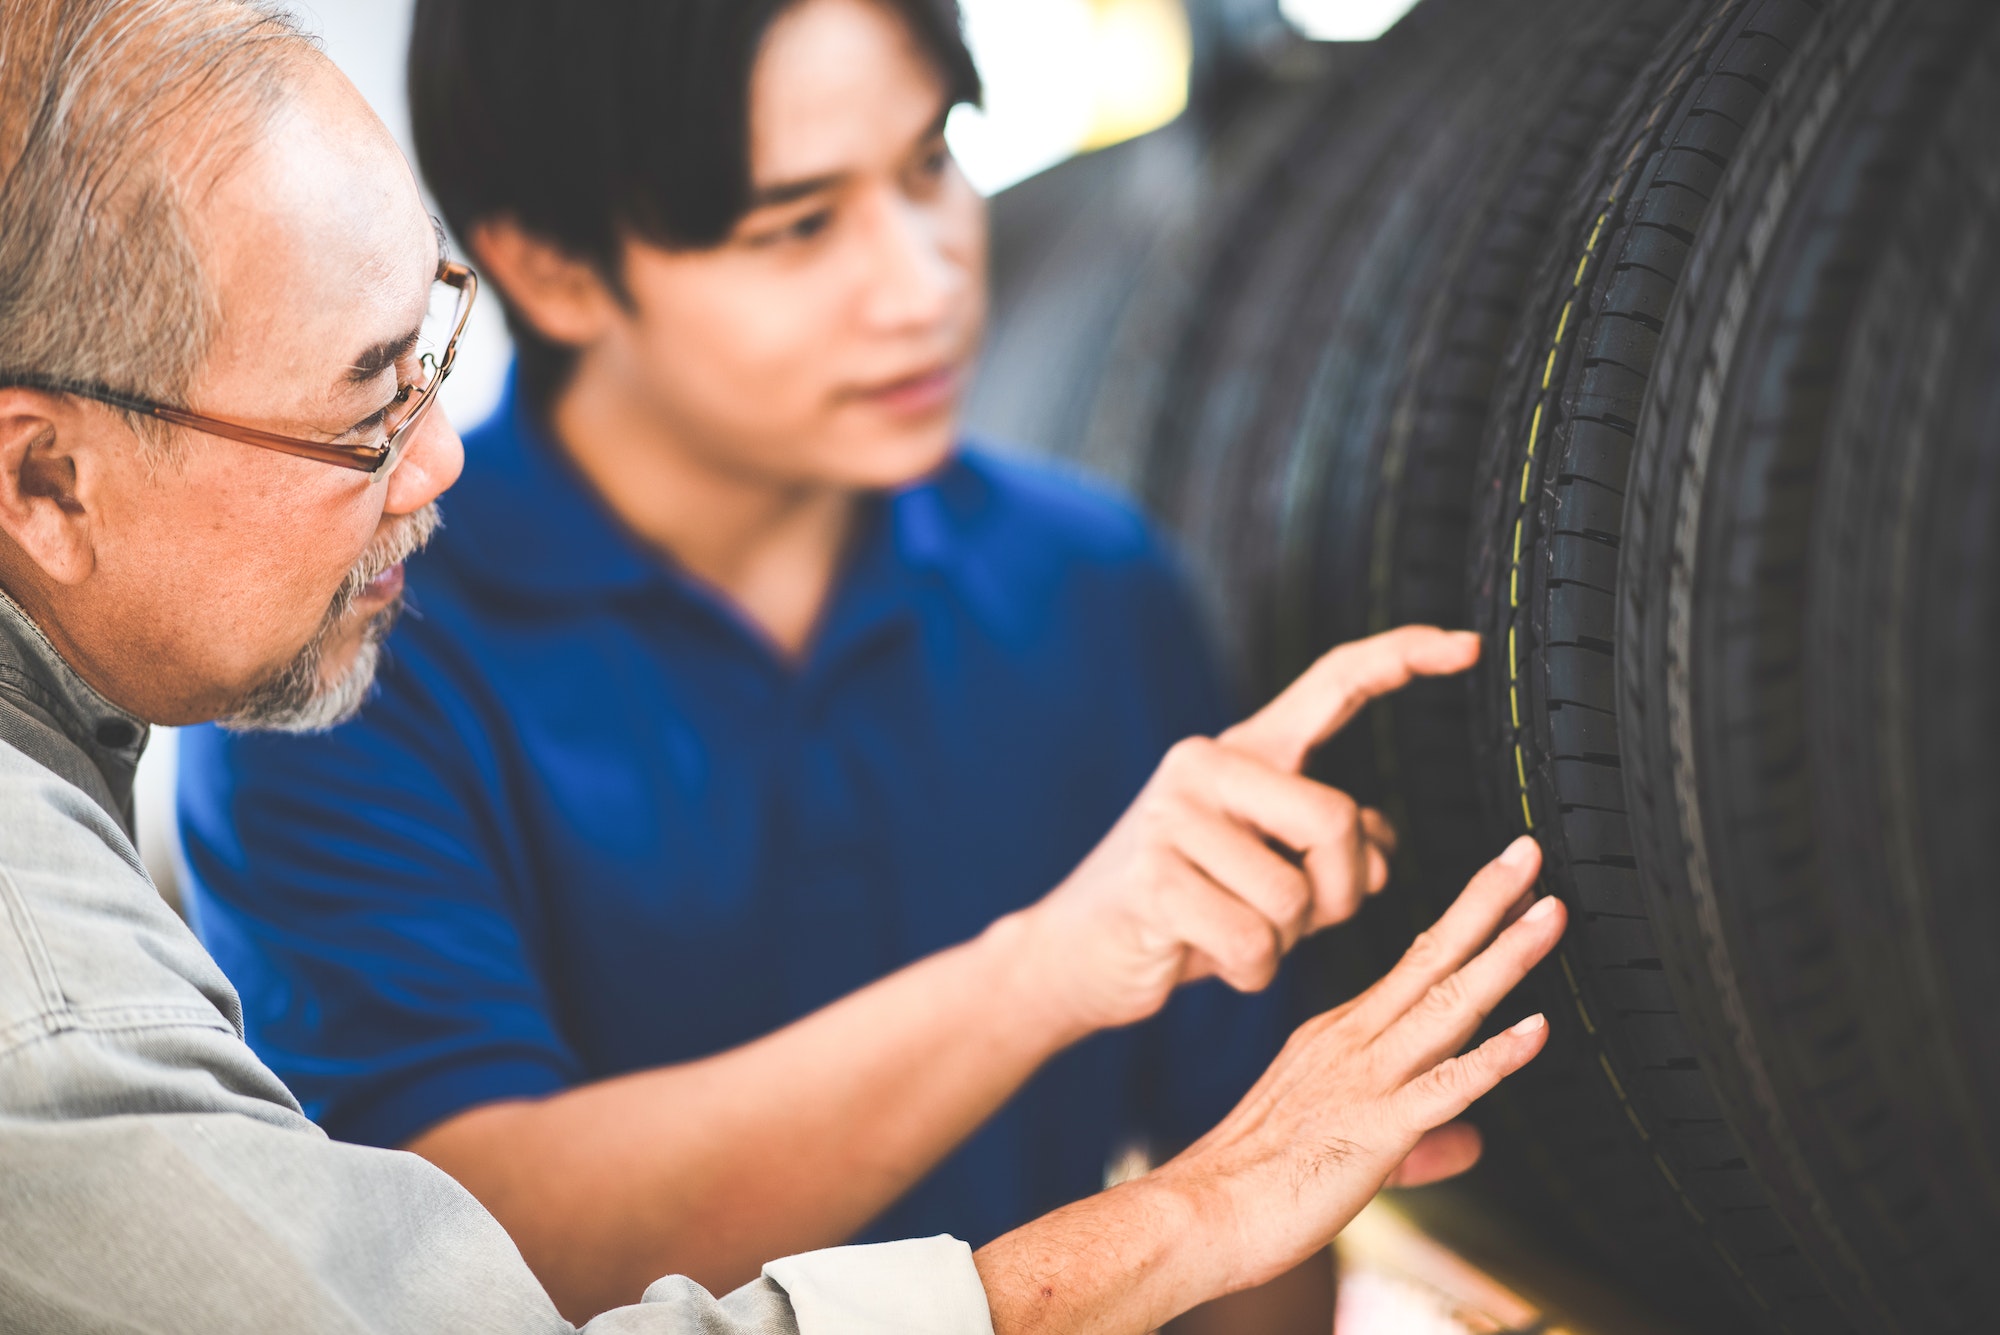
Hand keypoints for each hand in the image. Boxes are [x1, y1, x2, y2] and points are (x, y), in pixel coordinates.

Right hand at [1008, 626, 1481, 1036]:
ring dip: (1286, 944)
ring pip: (1295, 898)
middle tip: (1306, 920)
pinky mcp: (1152, 880)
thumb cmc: (1189, 909)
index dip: (1404, 659)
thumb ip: (1333, 844)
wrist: (1078, 953)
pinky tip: (1216, 962)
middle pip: (1336, 820)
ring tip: (1238, 936)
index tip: (1468, 647)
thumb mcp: (1271, 868)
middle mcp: (1206, 765)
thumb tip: (1383, 846)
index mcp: (1245, 750)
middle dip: (1343, 892)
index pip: (1335, 684)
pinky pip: (1254, 943)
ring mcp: (1171, 818)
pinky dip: (1252, 972)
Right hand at [1154, 836, 1563, 1298]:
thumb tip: (1473, 1142)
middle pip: (1433, 958)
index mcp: (1340, 1037)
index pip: (1415, 965)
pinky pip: (1445, 1087)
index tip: (1506, 884)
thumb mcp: (1344, 1146)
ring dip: (1504, 956)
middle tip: (1528, 854)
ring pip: (1447, 1005)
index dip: (1466, 920)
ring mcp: (1365, 1081)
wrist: (1198, 1213)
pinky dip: (1494, 1056)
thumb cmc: (1255, 1185)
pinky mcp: (1375, 1130)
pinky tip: (1537, 1029)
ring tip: (1548, 913)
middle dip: (1487, 903)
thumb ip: (1418, 1140)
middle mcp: (1354, 1043)